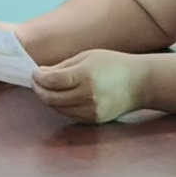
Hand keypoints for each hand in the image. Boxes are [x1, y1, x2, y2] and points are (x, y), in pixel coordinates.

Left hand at [30, 49, 148, 123]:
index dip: (39, 77)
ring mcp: (91, 110)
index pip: (53, 81)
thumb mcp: (88, 57)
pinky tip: (61, 98)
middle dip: (40, 90)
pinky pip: (70, 115)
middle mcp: (87, 95)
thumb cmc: (114, 64)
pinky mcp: (94, 119)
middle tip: (37, 83)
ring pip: (59, 109)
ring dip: (49, 99)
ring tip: (47, 90)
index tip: (35, 73)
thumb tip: (42, 74)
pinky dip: (61, 107)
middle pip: (52, 98)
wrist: (140, 83)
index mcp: (86, 75)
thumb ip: (63, 66)